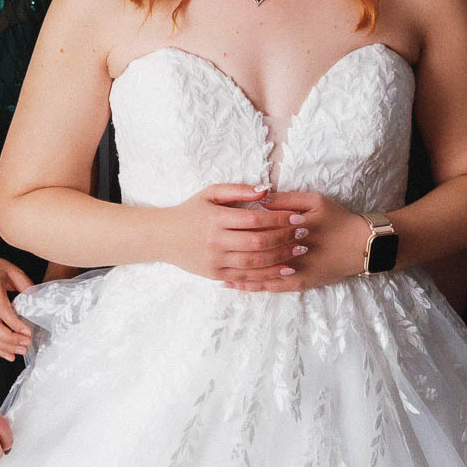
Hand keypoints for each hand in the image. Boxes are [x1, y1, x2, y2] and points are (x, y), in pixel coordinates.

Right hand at [0, 253, 35, 359]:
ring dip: (6, 347)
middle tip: (27, 343)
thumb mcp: (11, 269)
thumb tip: (37, 300)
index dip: (15, 324)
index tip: (28, 332)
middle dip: (11, 339)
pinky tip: (9, 355)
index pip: (2, 311)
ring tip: (22, 350)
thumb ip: (25, 283)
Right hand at [163, 183, 305, 282]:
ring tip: (300, 251)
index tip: (297, 216)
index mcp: (216, 218)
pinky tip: (284, 270)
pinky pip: (246, 277)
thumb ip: (238, 190)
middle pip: (258, 242)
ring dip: (281, 258)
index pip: (255, 220)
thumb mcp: (210, 193)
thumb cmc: (191, 211)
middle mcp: (216, 241)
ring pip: (255, 263)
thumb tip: (266, 190)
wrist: (163, 237)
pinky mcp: (216, 274)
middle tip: (304, 233)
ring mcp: (216, 260)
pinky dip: (268, 275)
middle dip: (284, 238)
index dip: (279, 219)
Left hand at [226, 190, 362, 291]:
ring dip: (234, 271)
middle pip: (252, 251)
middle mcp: (288, 250)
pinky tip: (235, 284)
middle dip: (230, 251)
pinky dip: (250, 286)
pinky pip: (269, 287)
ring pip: (256, 273)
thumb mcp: (314, 201)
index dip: (236, 228)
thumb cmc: (338, 219)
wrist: (362, 245)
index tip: (216, 225)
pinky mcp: (299, 282)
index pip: (258, 229)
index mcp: (289, 227)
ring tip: (213, 269)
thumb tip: (260, 200)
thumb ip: (286, 200)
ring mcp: (293, 269)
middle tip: (206, 248)